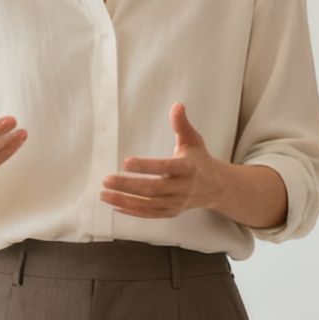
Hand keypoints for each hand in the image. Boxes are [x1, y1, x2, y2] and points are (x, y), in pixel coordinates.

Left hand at [100, 103, 219, 218]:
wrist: (214, 187)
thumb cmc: (198, 160)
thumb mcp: (193, 140)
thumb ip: (182, 124)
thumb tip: (177, 105)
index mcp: (187, 168)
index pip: (165, 167)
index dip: (145, 166)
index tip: (125, 162)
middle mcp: (182, 188)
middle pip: (152, 189)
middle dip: (128, 185)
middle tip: (106, 180)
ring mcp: (176, 203)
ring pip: (148, 204)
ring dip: (124, 200)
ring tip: (104, 194)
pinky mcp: (171, 212)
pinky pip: (149, 214)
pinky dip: (132, 211)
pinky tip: (115, 205)